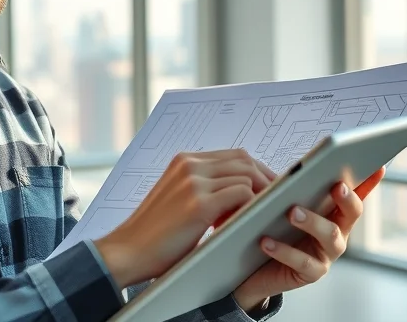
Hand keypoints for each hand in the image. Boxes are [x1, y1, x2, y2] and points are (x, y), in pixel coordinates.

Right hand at [93, 150, 275, 288]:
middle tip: (279, 198)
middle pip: (243, 159)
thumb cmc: (154, 232)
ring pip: (246, 175)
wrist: (128, 251)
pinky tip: (250, 220)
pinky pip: (242, 194)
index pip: (233, 155)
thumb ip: (202, 187)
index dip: (256, 170)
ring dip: (260, 193)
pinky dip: (251, 205)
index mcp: (183, 160)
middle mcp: (188, 164)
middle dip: (266, 178)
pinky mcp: (199, 203)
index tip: (269, 187)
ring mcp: (193, 181)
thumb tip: (241, 189)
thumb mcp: (177, 198)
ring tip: (264, 211)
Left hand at [231, 166, 384, 310]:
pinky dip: (284, 250)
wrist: (254, 269)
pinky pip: (302, 261)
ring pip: (330, 235)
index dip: (368, 182)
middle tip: (337, 186)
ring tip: (292, 212)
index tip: (378, 166)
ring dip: (312, 221)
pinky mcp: (311, 273)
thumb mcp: (281, 206)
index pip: (355, 194)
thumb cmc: (271, 229)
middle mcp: (336, 233)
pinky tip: (266, 241)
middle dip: (347, 199)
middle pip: (352, 213)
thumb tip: (294, 169)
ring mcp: (327, 254)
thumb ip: (293, 189)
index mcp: (332, 213)